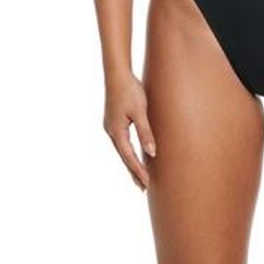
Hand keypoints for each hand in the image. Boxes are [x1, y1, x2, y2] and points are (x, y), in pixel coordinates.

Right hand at [103, 71, 155, 190]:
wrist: (116, 74)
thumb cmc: (130, 91)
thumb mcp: (140, 112)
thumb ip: (145, 133)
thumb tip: (152, 153)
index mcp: (117, 131)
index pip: (129, 157)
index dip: (139, 171)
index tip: (147, 184)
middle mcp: (111, 132)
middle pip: (124, 157)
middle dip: (133, 172)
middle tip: (143, 189)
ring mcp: (111, 127)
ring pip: (122, 151)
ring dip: (130, 164)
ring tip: (139, 178)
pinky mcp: (114, 122)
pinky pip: (122, 143)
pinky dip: (128, 153)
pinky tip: (133, 156)